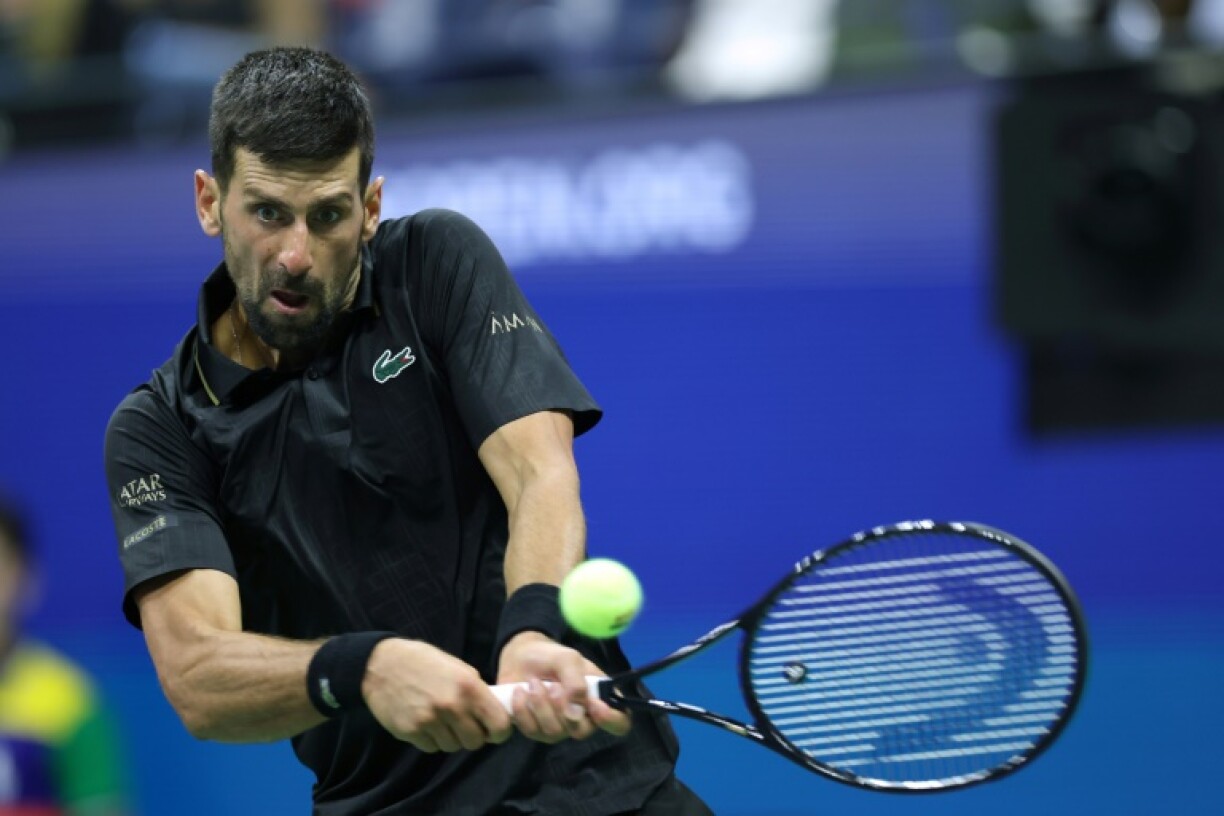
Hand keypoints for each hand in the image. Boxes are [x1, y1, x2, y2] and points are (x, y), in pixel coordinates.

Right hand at [362, 638, 512, 752]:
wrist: (381, 664)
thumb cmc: (423, 661)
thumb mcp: (458, 667)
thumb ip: (477, 691)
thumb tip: (493, 714)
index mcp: (469, 686)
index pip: (499, 725)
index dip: (500, 731)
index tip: (493, 730)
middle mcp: (452, 705)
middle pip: (475, 742)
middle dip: (472, 735)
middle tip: (463, 724)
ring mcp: (430, 720)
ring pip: (453, 747)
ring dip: (451, 738)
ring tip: (441, 720)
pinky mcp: (411, 731)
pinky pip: (432, 748)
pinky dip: (431, 739)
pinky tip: (425, 722)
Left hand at [496, 631, 630, 742]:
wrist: (520, 657)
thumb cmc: (551, 656)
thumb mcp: (567, 659)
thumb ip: (576, 682)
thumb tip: (576, 712)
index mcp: (600, 699)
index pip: (620, 722)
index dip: (612, 720)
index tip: (594, 706)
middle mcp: (583, 718)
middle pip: (581, 731)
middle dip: (562, 707)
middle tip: (552, 685)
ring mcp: (560, 727)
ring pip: (554, 732)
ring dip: (540, 705)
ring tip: (532, 683)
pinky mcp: (536, 731)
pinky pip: (532, 732)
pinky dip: (523, 710)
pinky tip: (520, 692)